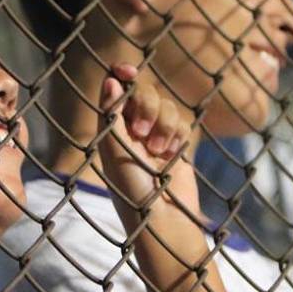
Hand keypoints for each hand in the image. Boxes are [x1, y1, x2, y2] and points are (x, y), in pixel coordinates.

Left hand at [97, 63, 197, 217]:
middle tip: (142, 133)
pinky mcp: (176, 145)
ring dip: (164, 125)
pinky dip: (178, 136)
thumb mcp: (114, 150)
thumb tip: (110, 80)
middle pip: (144, 91)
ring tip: (158, 152)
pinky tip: (171, 156)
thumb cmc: (131, 190)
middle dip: (147, 106)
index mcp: (109, 129)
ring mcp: (155, 137)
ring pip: (167, 106)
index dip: (122, 75)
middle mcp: (130, 130)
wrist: (164, 220)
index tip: (129, 70)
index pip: (115, 89)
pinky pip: (182, 122)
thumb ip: (112, 114)